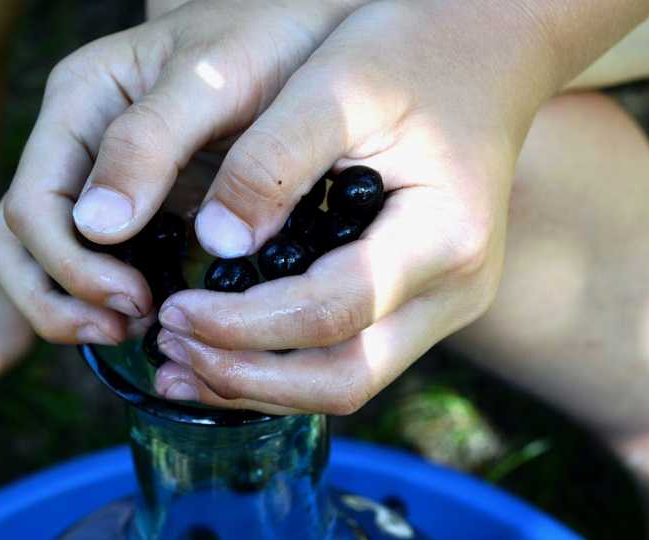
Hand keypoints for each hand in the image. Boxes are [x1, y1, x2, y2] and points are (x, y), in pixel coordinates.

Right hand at [0, 0, 364, 343]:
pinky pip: (97, 261)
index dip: (73, 268)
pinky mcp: (140, 202)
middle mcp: (78, 142)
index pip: (32, 208)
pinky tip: (157, 310)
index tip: (139, 299)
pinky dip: (109, 297)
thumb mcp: (212, 78)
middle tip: (131, 325)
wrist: (308, 28)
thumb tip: (97, 228)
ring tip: (135, 327)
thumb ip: (151, 142)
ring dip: (73, 305)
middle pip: (18, 241)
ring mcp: (104, 174)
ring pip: (43, 258)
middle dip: (62, 297)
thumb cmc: (266, 37)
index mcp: (79, 102)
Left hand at [151, 0, 564, 413]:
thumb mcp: (334, 84)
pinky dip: (280, 365)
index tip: (173, 309)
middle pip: (345, 378)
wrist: (478, 51)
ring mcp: (442, 303)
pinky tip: (223, 349)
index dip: (243, 325)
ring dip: (259, 384)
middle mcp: (455, 289)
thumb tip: (214, 243)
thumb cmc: (407, 53)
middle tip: (170, 348)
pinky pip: (347, 356)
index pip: (333, 311)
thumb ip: (271, 162)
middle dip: (247, 377)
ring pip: (346, 382)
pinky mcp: (418, 301)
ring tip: (179, 362)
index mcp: (444, 235)